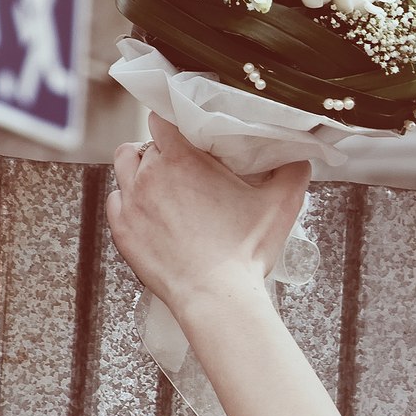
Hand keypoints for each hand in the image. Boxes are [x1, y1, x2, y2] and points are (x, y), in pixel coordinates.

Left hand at [106, 113, 310, 314]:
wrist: (215, 297)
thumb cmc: (245, 251)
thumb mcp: (282, 204)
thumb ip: (293, 170)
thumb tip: (301, 154)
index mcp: (183, 159)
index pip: (163, 119)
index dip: (175, 122)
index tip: (187, 133)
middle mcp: (150, 174)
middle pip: (145, 143)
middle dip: (162, 149)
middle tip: (183, 165)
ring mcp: (131, 203)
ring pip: (124, 166)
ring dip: (139, 168)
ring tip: (159, 182)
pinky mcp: (122, 230)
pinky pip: (115, 200)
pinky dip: (127, 200)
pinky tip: (148, 210)